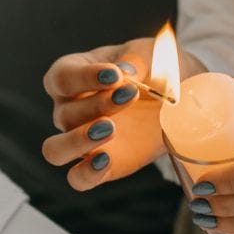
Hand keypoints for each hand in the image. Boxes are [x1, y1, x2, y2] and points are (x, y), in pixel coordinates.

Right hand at [40, 37, 206, 189]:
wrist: (177, 99)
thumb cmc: (154, 69)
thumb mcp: (150, 55)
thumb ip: (136, 60)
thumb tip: (125, 72)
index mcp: (72, 75)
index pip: (61, 77)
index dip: (84, 77)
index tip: (116, 75)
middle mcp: (68, 109)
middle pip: (64, 114)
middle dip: (96, 104)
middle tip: (130, 95)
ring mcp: (80, 140)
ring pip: (55, 150)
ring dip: (79, 140)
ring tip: (110, 129)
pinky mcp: (101, 165)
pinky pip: (78, 178)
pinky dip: (87, 173)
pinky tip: (106, 161)